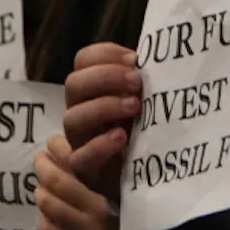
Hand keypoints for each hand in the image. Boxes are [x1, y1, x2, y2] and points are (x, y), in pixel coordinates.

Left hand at [34, 134, 148, 229]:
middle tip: (41, 157)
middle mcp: (91, 221)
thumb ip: (111, 171)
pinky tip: (49, 210)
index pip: (70, 172)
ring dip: (41, 191)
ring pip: (48, 208)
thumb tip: (86, 145)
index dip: (58, 153)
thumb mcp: (132, 190)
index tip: (54, 141)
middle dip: (43, 168)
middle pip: (54, 187)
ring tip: (43, 181)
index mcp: (105, 202)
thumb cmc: (146, 217)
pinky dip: (45, 216)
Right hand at [63, 43, 142, 195]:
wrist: (152, 177)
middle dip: (105, 77)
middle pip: (74, 84)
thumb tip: (156, 52)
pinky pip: (79, 158)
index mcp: (94, 90)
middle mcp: (81, 111)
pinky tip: (122, 137)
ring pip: (72, 118)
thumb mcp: (148, 100)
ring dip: (104, 106)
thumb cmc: (149, 131)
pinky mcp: (87, 171)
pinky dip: (99, 145)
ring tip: (135, 106)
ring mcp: (80, 141)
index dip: (105, 55)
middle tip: (136, 81)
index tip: (134, 59)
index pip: (83, 60)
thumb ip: (146, 79)